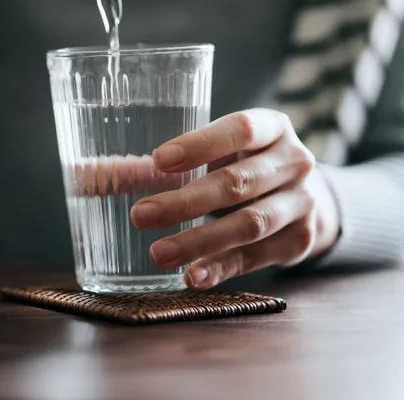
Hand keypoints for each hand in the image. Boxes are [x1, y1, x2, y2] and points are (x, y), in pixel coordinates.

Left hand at [130, 108, 340, 288]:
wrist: (307, 198)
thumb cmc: (246, 164)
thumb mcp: (220, 152)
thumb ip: (166, 163)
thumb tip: (95, 175)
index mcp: (272, 127)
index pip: (240, 129)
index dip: (200, 145)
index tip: (158, 161)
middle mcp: (294, 161)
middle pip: (238, 182)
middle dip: (186, 202)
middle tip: (139, 216)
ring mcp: (302, 202)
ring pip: (249, 223)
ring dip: (200, 241)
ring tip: (159, 253)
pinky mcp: (299, 241)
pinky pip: (256, 256)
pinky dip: (222, 267)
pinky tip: (192, 276)